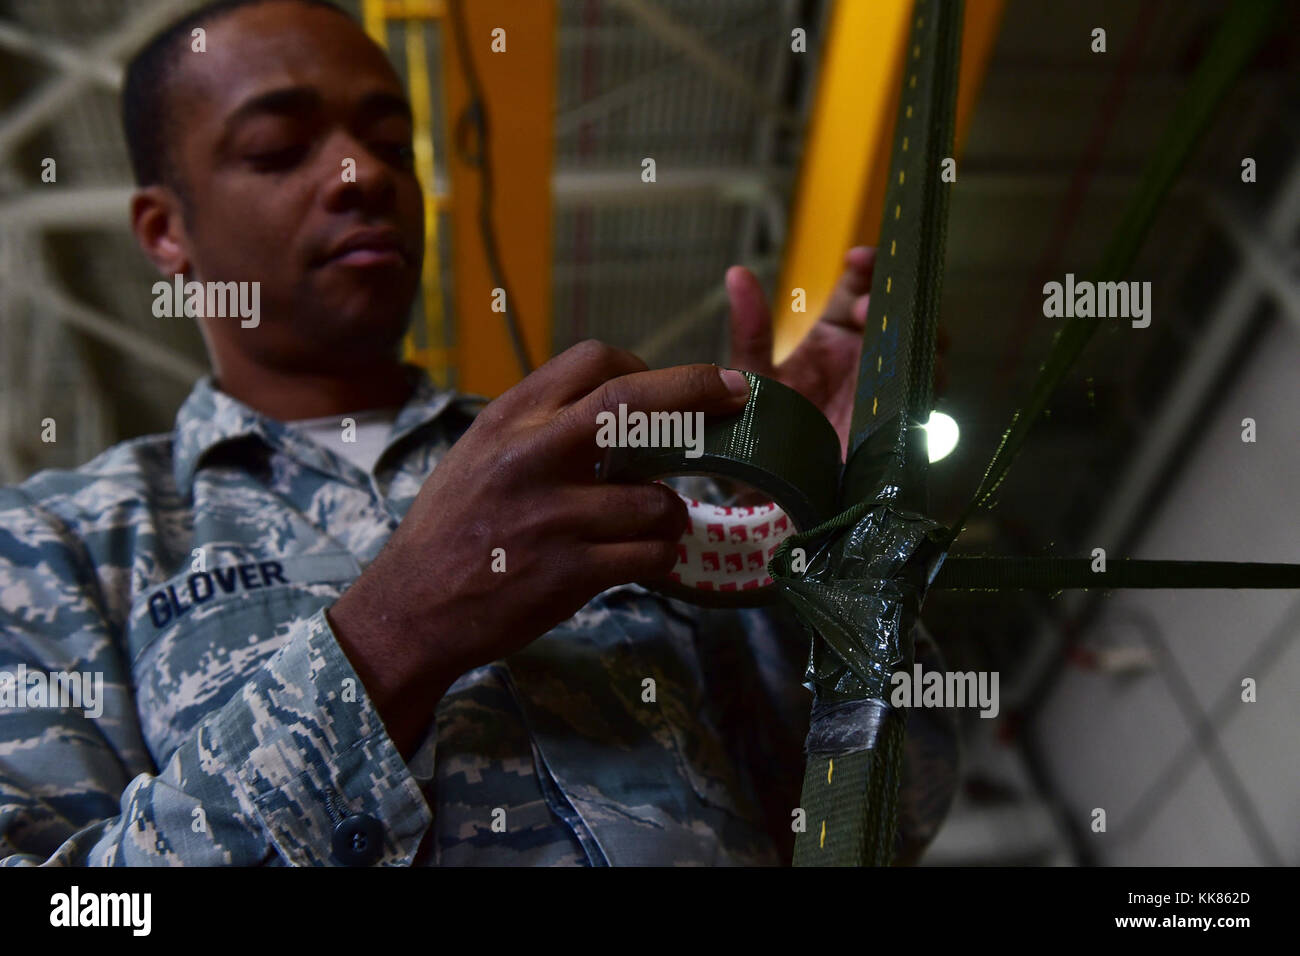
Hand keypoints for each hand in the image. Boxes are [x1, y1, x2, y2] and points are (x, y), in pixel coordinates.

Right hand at [327, 340, 750, 755]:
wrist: (410, 609)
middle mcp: (530, 456)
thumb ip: (541, 426)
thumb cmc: (451, 530)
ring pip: (655, 498)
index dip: (648, 368)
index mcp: (509, 419)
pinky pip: (648, 554)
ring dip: (673, 512)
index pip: (593, 360)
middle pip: (634, 402)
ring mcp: (551, 516)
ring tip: (660, 524)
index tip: (675, 389)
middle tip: (738, 393)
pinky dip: (659, 555)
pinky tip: (646, 558)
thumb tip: (622, 409)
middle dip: (698, 390)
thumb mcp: (480, 454)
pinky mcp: (568, 572)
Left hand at [726, 247, 949, 458]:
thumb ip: (751, 328)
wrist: (768, 492)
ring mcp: (885, 392)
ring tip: (887, 339)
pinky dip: (926, 382)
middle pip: (901, 314)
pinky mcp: (898, 427)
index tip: (858, 258)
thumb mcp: (754, 375)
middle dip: (894, 301)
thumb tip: (737, 273)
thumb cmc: (760, 431)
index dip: (868, 269)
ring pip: (924, 352)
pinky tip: (911, 376)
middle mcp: (865, 360)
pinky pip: (926, 400)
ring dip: (915, 337)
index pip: (860, 290)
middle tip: (865, 309)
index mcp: (832, 338)